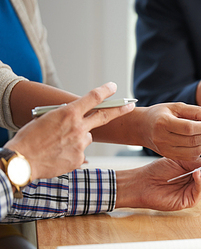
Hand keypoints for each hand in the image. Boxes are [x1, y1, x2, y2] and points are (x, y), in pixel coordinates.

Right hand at [5, 82, 133, 179]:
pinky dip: (71, 152)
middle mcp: (78, 127)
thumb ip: (64, 117)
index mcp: (68, 113)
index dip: (105, 91)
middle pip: (104, 116)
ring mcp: (81, 144)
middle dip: (119, 109)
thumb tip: (74, 117)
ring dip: (76, 138)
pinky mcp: (80, 158)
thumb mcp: (45, 119)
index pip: (93, 98)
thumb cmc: (29, 138)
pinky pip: (80, 152)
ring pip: (86, 137)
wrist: (22, 161)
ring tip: (57, 144)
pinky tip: (57, 155)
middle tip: (130, 105)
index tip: (113, 87)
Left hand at [115, 152, 200, 210]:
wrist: (143, 182)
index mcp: (199, 169)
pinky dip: (200, 182)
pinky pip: (200, 191)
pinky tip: (197, 174)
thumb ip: (198, 159)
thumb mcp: (181, 160)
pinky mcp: (189, 200)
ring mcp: (196, 191)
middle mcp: (200, 180)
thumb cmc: (159, 170)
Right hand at [138, 102, 200, 159]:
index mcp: (163, 123)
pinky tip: (197, 141)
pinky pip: (189, 156)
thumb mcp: (176, 107)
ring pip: (193, 151)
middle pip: (192, 141)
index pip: (189, 128)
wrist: (142, 127)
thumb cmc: (160, 114)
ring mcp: (165, 150)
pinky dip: (198, 149)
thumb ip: (195, 111)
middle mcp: (163, 138)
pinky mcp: (169, 156)